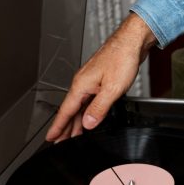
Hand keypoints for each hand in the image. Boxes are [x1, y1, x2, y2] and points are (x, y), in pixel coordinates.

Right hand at [45, 13, 156, 141]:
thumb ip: (99, 108)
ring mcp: (91, 82)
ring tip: (73, 136)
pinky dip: (86, 112)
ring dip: (76, 122)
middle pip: (71, 110)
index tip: (51, 138)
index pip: (66, 111)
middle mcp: (83, 83)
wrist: (131, 42)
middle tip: (60, 142)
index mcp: (81, 85)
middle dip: (65, 128)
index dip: (58, 126)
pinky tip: (88, 118)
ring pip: (80, 106)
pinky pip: (88, 100)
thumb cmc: (122, 57)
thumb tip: (88, 123)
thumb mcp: (112, 88)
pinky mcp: (99, 81)